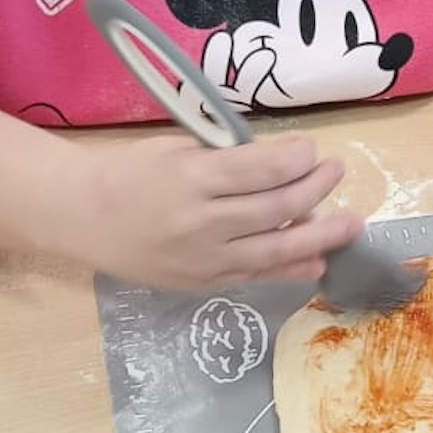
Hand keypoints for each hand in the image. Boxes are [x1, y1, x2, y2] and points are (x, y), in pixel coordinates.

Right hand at [60, 130, 363, 290]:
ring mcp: (203, 259)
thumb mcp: (175, 149)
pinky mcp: (202, 283)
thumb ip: (225, 158)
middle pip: (277, 207)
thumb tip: (282, 165)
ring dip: (320, 234)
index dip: (297, 158)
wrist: (81, 217)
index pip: (261, 169)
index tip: (312, 148)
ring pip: (276, 248)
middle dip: (316, 187)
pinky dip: (291, 269)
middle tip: (335, 172)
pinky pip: (256, 276)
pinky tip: (318, 261)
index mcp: (191, 177)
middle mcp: (201, 222)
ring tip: (351, 223)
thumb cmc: (129, 172)